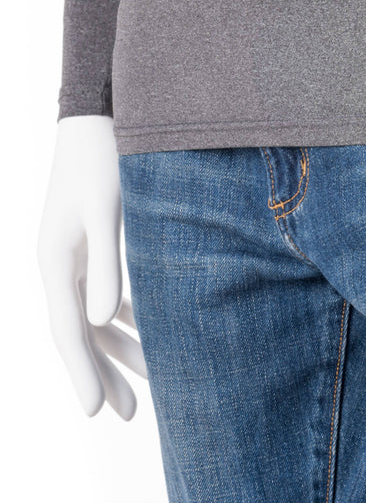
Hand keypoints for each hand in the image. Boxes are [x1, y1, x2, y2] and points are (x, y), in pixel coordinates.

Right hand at [37, 115, 146, 418]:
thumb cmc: (105, 157)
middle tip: (129, 414)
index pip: (69, 331)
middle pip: (80, 332)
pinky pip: (103, 291)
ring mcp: (74, 253)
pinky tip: (144, 326)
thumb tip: (101, 322)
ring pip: (94, 315)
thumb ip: (107, 264)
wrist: (99, 114)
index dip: (84, 374)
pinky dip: (122, 315)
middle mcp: (60, 263)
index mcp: (57, 261)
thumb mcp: (106, 209)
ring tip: (146, 383)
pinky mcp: (92, 240)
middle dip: (104, 373)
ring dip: (118, 347)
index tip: (96, 414)